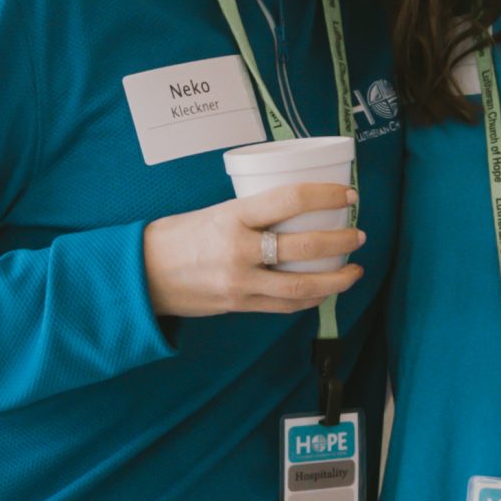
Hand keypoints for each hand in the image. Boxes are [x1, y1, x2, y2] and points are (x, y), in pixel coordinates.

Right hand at [142, 182, 364, 317]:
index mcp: (232, 216)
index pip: (288, 199)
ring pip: (301, 285)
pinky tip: (324, 291)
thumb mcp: (213, 211)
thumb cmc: (177, 236)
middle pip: (303, 246)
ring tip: (354, 270)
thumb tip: (293, 209)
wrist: (141, 275)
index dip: (325, 195)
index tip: (348, 195)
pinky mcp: (239, 305)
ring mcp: (239, 282)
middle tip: (359, 235)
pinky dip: (309, 298)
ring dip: (335, 279)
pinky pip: (284, 305)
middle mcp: (238, 250)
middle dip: (340, 241)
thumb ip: (250, 213)